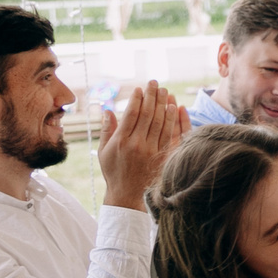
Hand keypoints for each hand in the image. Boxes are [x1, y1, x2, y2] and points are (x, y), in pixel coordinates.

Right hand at [98, 79, 186, 208]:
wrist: (127, 195)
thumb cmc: (113, 171)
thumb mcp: (104, 151)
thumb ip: (106, 129)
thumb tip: (107, 109)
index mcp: (121, 141)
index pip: (131, 114)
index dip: (137, 99)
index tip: (140, 89)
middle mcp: (137, 144)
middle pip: (147, 115)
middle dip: (152, 96)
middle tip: (155, 83)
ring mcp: (151, 151)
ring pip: (159, 122)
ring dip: (163, 104)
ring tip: (165, 91)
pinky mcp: (162, 156)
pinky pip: (169, 134)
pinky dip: (171, 120)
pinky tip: (173, 109)